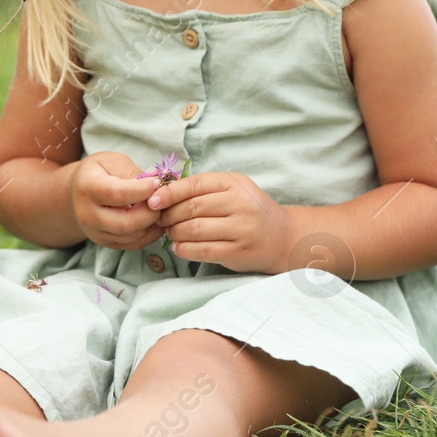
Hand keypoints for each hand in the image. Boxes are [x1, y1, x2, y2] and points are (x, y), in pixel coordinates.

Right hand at [70, 151, 168, 250]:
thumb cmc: (100, 171)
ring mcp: (96, 232)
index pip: (117, 194)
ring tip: (160, 208)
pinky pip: (134, 244)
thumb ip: (134, 173)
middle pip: (126, 222)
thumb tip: (158, 185)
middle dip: (151, 212)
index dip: (142, 190)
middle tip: (162, 199)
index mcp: (88, 188)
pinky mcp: (106, 243)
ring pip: (133, 236)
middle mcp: (88, 215)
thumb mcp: (113, 162)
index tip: (158, 183)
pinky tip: (155, 219)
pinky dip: (150, 233)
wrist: (78, 191)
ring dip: (153, 223)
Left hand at [146, 171, 293, 272]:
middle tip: (159, 220)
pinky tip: (178, 247)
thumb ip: (204, 189)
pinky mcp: (238, 252)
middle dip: (168, 215)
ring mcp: (241, 229)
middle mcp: (240, 204)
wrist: (284, 237)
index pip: (195, 184)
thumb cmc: (251, 211)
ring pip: (194, 229)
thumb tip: (163, 194)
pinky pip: (202, 250)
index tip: (152, 200)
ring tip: (170, 233)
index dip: (169, 192)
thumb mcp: (234, 191)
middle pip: (191, 208)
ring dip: (174, 232)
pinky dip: (184, 249)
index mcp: (235, 183)